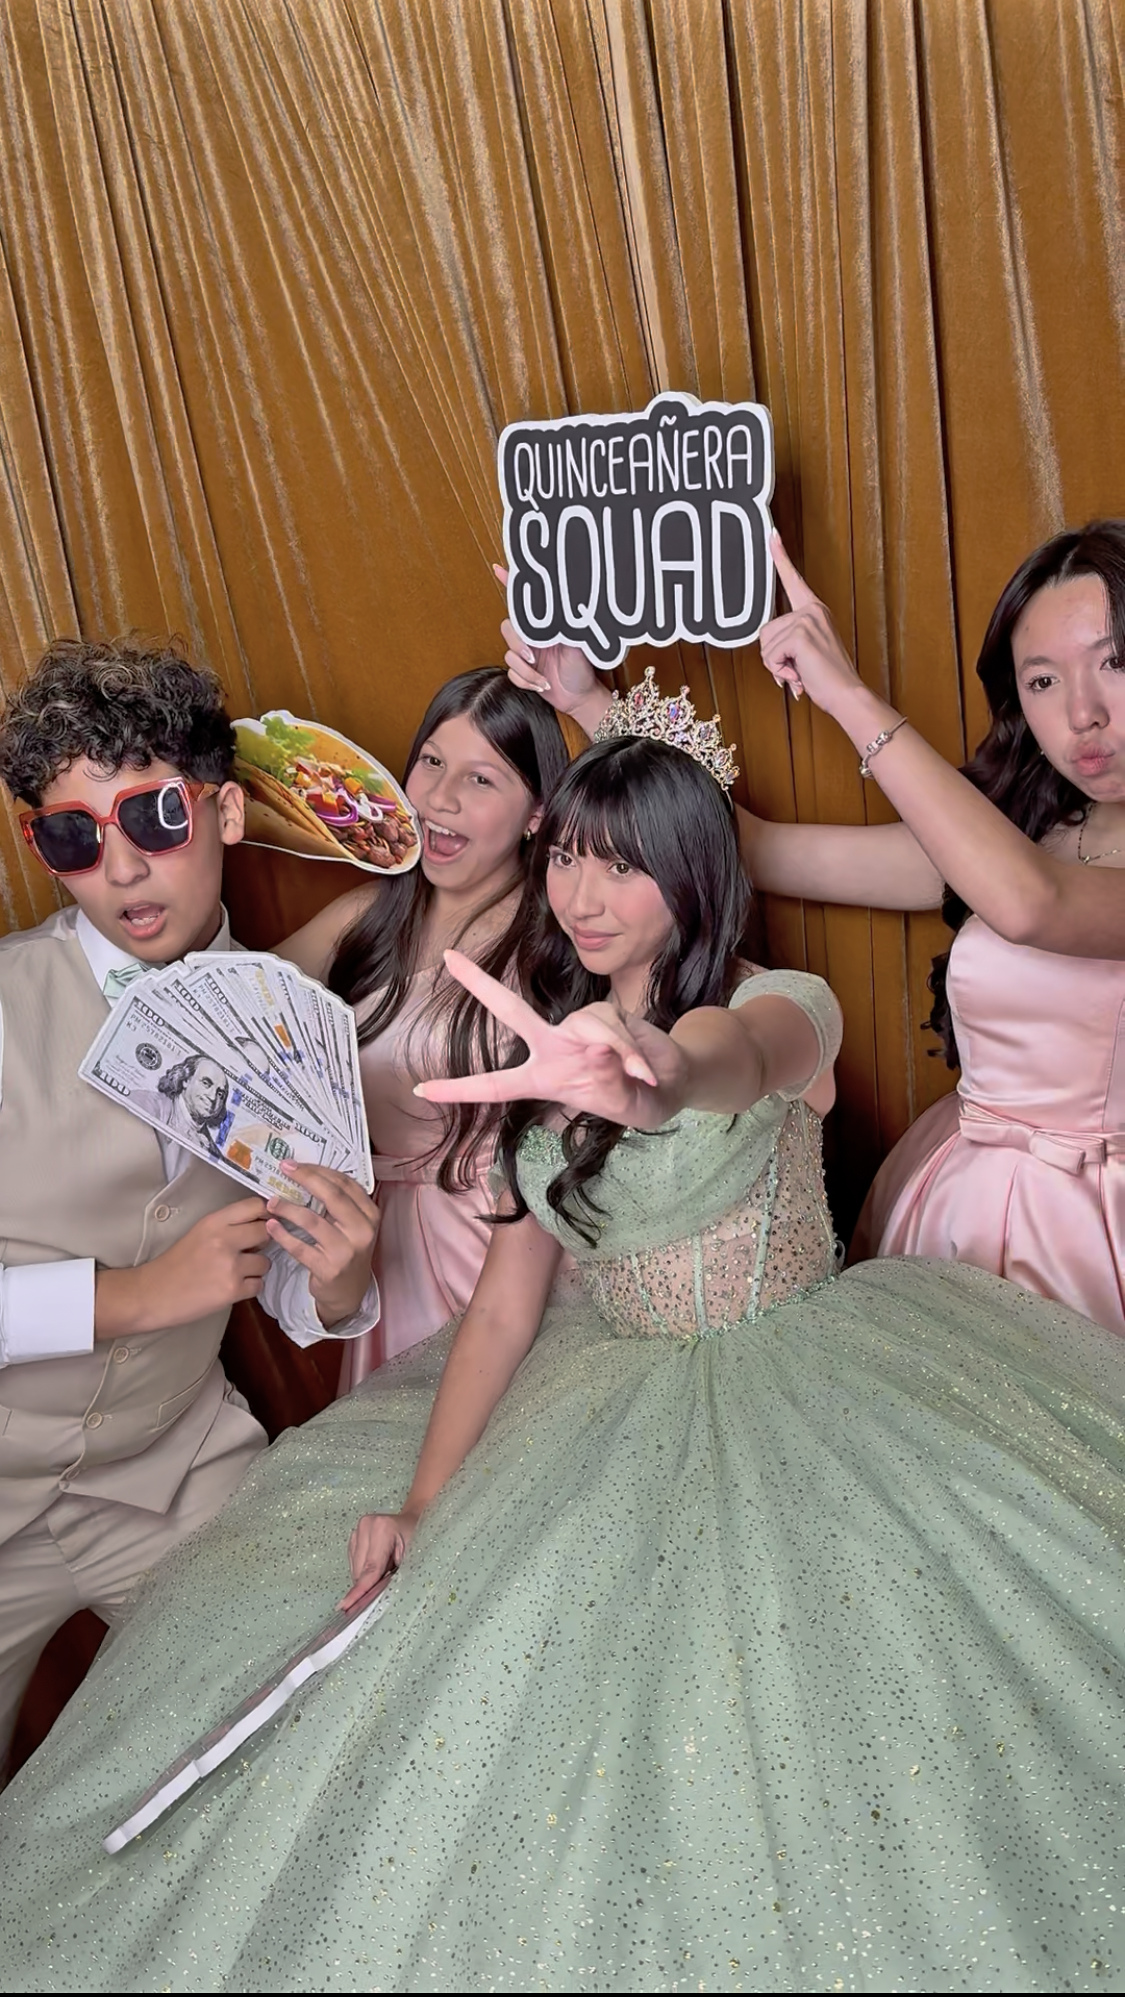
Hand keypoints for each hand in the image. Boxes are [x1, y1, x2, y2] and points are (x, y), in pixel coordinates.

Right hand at [96, 1198, 271, 1336]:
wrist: (153, 1293)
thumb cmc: (175, 1263)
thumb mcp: (199, 1233)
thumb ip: (228, 1226)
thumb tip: (263, 1225)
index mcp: (213, 1222)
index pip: (255, 1206)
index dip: (264, 1214)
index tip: (264, 1222)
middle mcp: (224, 1240)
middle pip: (266, 1232)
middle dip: (261, 1243)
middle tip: (248, 1251)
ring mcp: (230, 1266)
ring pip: (265, 1262)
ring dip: (255, 1269)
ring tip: (235, 1272)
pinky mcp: (232, 1290)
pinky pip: (259, 1285)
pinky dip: (249, 1288)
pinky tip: (232, 1287)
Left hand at [266, 1164, 379, 1326]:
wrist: (348, 1292)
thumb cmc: (346, 1251)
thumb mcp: (353, 1226)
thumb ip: (339, 1203)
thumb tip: (307, 1174)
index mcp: (370, 1214)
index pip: (345, 1183)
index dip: (319, 1170)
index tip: (296, 1163)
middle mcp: (362, 1231)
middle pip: (332, 1196)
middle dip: (306, 1179)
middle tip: (284, 1169)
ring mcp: (347, 1251)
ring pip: (312, 1221)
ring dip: (288, 1208)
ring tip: (270, 1202)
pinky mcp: (329, 1269)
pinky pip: (300, 1247)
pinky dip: (283, 1235)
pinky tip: (271, 1226)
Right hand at [340, 1508, 417, 1609]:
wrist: (414, 1521)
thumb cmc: (419, 1537)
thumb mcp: (413, 1558)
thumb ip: (396, 1577)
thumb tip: (378, 1597)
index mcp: (382, 1528)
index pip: (370, 1568)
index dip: (360, 1590)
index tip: (347, 1605)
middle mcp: (366, 1526)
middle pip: (359, 1571)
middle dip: (371, 1583)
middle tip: (391, 1579)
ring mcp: (358, 1529)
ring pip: (355, 1569)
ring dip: (368, 1577)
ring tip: (388, 1567)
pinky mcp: (354, 1536)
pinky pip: (354, 1563)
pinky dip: (365, 1570)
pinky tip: (379, 1564)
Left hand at [414, 950, 687, 1130]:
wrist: (672, 1082)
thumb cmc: (636, 1100)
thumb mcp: (619, 1106)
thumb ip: (605, 1083)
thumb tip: (596, 1050)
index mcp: (544, 1078)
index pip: (494, 1085)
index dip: (459, 1090)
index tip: (422, 1090)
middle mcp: (554, 1047)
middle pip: (512, 1010)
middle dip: (480, 984)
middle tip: (447, 958)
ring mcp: (580, 1027)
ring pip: (588, 1027)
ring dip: (618, 1053)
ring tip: (638, 1077)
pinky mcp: (608, 1013)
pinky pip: (615, 1027)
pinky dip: (632, 1053)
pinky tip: (645, 1071)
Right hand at [493, 564, 604, 718]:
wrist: (580, 696)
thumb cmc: (583, 669)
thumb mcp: (580, 646)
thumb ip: (569, 628)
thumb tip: (567, 610)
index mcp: (547, 625)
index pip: (527, 601)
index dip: (511, 584)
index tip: (499, 569)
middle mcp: (534, 637)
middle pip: (508, 628)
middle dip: (517, 643)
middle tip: (532, 655)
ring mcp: (527, 653)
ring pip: (509, 655)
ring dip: (525, 670)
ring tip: (542, 678)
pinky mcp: (523, 671)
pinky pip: (511, 673)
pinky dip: (525, 682)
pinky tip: (540, 685)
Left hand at [759, 534, 863, 715]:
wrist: (846, 694)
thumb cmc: (828, 678)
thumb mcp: (806, 653)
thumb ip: (790, 643)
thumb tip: (771, 654)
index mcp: (814, 610)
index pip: (792, 579)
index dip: (780, 556)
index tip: (771, 533)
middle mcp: (811, 610)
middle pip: (766, 630)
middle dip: (774, 657)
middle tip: (798, 667)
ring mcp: (806, 620)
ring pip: (765, 645)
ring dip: (777, 666)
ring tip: (801, 671)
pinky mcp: (800, 634)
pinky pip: (770, 656)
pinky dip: (780, 671)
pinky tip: (799, 674)